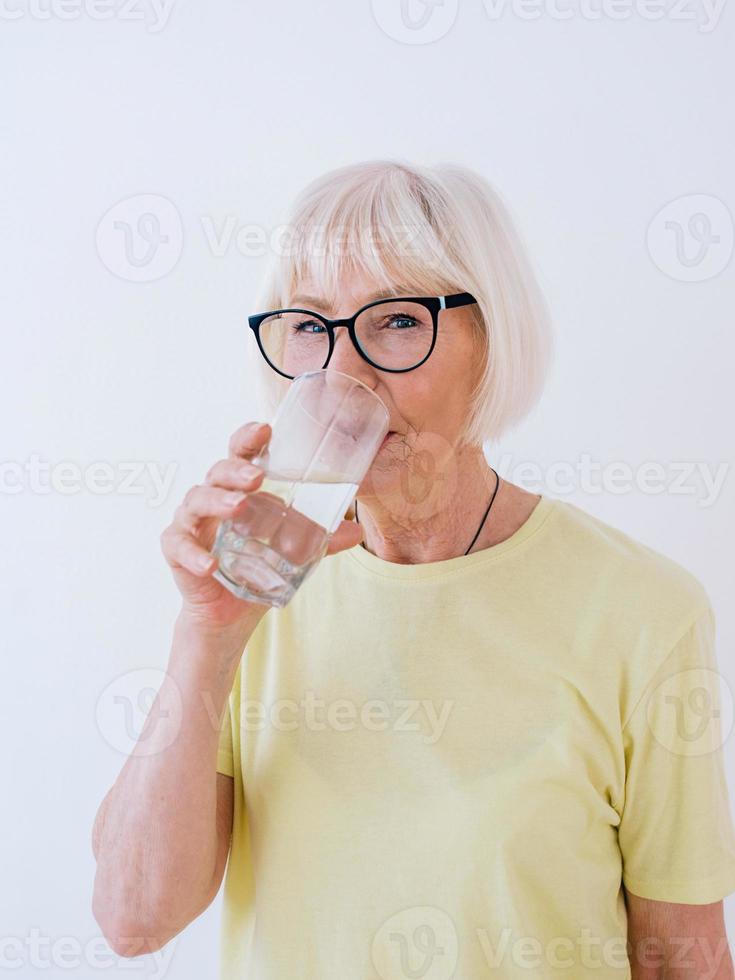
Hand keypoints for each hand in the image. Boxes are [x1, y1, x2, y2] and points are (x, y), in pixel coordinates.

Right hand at [160, 421, 364, 629]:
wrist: (229, 614)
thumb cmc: (256, 567)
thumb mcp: (294, 552)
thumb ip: (321, 539)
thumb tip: (356, 531)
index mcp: (238, 489)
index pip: (240, 454)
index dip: (248, 438)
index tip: (264, 430)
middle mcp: (212, 499)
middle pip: (217, 472)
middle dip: (236, 470)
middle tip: (256, 477)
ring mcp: (191, 523)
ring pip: (196, 500)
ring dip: (216, 501)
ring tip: (238, 507)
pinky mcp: (176, 552)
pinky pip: (178, 546)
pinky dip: (193, 554)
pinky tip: (210, 564)